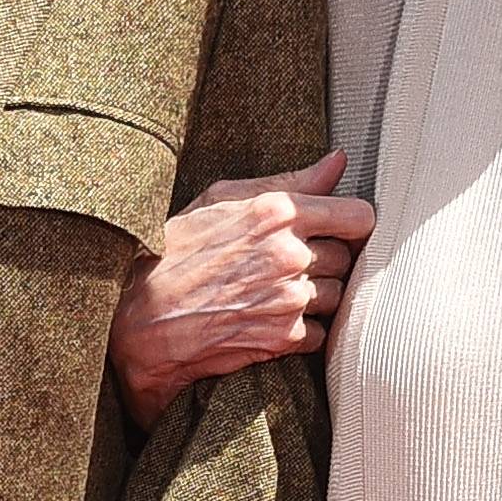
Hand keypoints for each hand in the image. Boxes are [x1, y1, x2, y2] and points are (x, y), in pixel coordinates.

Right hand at [109, 152, 377, 422]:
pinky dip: (306, 330)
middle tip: (294, 265)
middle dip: (328, 260)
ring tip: (279, 292)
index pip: (358, 217)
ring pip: (338, 295)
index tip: (339, 231)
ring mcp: (289, 299)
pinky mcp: (284, 338)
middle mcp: (290, 254)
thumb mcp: (222, 199)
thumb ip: (289, 180)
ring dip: (318, 296)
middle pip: (348, 257)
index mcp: (278, 211)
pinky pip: (323, 332)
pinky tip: (274, 319)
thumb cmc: (175, 253)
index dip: (352, 225)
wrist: (143, 321)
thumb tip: (337, 161)